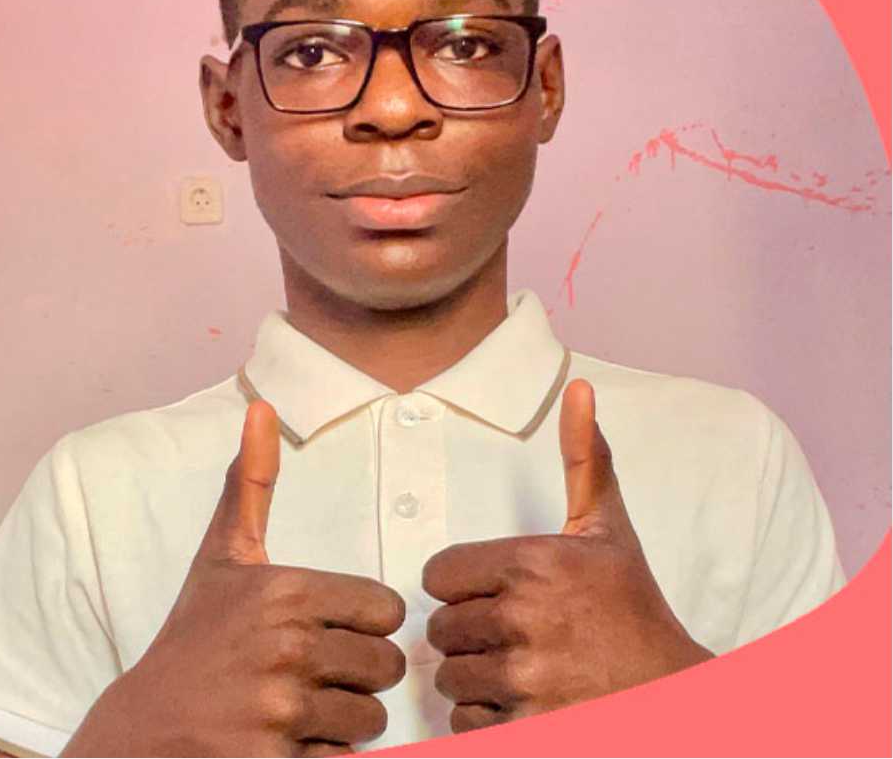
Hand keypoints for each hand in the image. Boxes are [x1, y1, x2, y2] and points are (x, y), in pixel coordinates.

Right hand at [63, 401, 405, 757]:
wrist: (141, 731)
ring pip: (371, 720)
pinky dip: (324, 757)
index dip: (363, 624)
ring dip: (343, 720)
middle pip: (385, 668)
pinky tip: (286, 743)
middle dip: (357, 674)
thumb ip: (250, 483)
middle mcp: (287, 648)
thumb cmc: (193, 638)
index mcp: (287, 591)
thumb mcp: (222, 557)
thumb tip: (261, 405)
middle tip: (311, 673)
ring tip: (297, 708)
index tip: (326, 629)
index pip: (385, 611)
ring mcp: (281, 712)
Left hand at [423, 379, 712, 733]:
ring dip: (476, 677)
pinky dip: (487, 720)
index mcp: (531, 563)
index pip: (438, 575)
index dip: (463, 585)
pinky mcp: (524, 730)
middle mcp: (522, 620)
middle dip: (470, 633)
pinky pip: (465, 724)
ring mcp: (523, 680)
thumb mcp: (608, 528)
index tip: (496, 591)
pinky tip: (526, 703)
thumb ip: (585, 458)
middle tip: (515, 633)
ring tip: (523, 667)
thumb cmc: (632, 607)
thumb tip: (581, 389)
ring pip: (451, 678)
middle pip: (441, 629)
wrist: (673, 692)